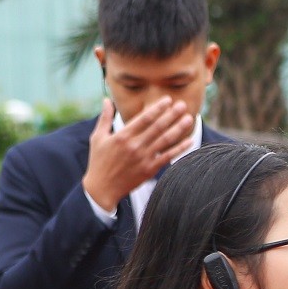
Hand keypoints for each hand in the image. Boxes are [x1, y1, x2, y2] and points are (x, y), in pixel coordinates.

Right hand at [82, 96, 193, 212]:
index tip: (168, 100)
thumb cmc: (98, 161)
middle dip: (172, 115)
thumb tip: (106, 100)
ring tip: (189, 119)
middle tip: (183, 105)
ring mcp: (143, 158)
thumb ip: (105, 118)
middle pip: (157, 127)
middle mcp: (134, 146)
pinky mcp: (149, 169)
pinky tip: (190, 140)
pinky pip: (168, 156)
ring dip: (178, 129)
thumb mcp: (98, 138)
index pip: (144, 118)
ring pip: (165, 140)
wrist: (102, 188)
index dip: (158, 108)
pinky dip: (180, 148)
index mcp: (122, 136)